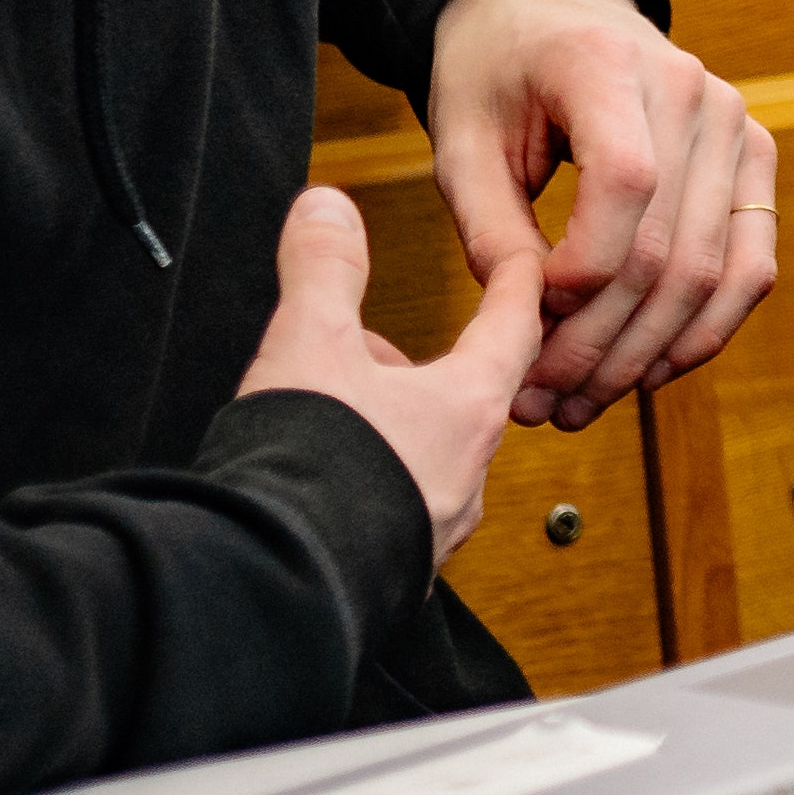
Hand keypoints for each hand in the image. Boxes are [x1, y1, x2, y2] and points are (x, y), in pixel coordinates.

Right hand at [242, 185, 544, 564]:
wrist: (272, 587)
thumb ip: (321, 269)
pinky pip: (398, 507)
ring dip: (395, 423)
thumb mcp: (308, 345)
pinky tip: (329, 478)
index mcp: (468, 409)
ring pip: (430, 455)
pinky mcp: (393, 571)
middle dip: (425, 364)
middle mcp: (466, 474)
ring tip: (340, 407)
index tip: (522, 257)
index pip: (515, 326)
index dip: (515, 282)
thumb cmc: (308, 471)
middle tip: (374, 344)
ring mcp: (433, 530)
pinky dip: (374, 477)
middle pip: (469, 395)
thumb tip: (326, 207)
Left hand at [426, 0, 778, 428]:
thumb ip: (489, 227)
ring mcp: (735, 121)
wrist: (552, 9)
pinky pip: (750, 263)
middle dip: (599, 344)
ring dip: (648, 354)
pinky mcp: (754, 155)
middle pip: (667, 246)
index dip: (577, 271)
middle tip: (538, 402)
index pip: (626, 183)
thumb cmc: (496, 73)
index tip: (521, 314)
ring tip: (582, 402)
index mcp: (608, 63)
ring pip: (711, 270)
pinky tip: (650, 369)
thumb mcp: (460, 138)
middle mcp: (694, 88)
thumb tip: (524, 320)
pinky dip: (705, 330)